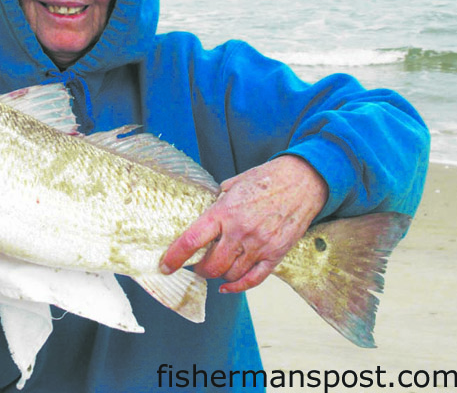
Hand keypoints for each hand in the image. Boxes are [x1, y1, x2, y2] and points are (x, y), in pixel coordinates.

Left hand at [159, 155, 327, 292]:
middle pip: (210, 265)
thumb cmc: (265, 179)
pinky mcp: (276, 254)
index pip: (192, 240)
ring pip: (230, 274)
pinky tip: (228, 286)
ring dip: (218, 275)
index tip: (165, 266)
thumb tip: (202, 216)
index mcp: (224, 212)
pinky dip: (237, 287)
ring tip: (215, 268)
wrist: (301, 181)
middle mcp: (240, 232)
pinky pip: (253, 280)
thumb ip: (216, 203)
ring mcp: (259, 245)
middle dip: (199, 269)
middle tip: (196, 265)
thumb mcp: (232, 184)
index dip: (174, 257)